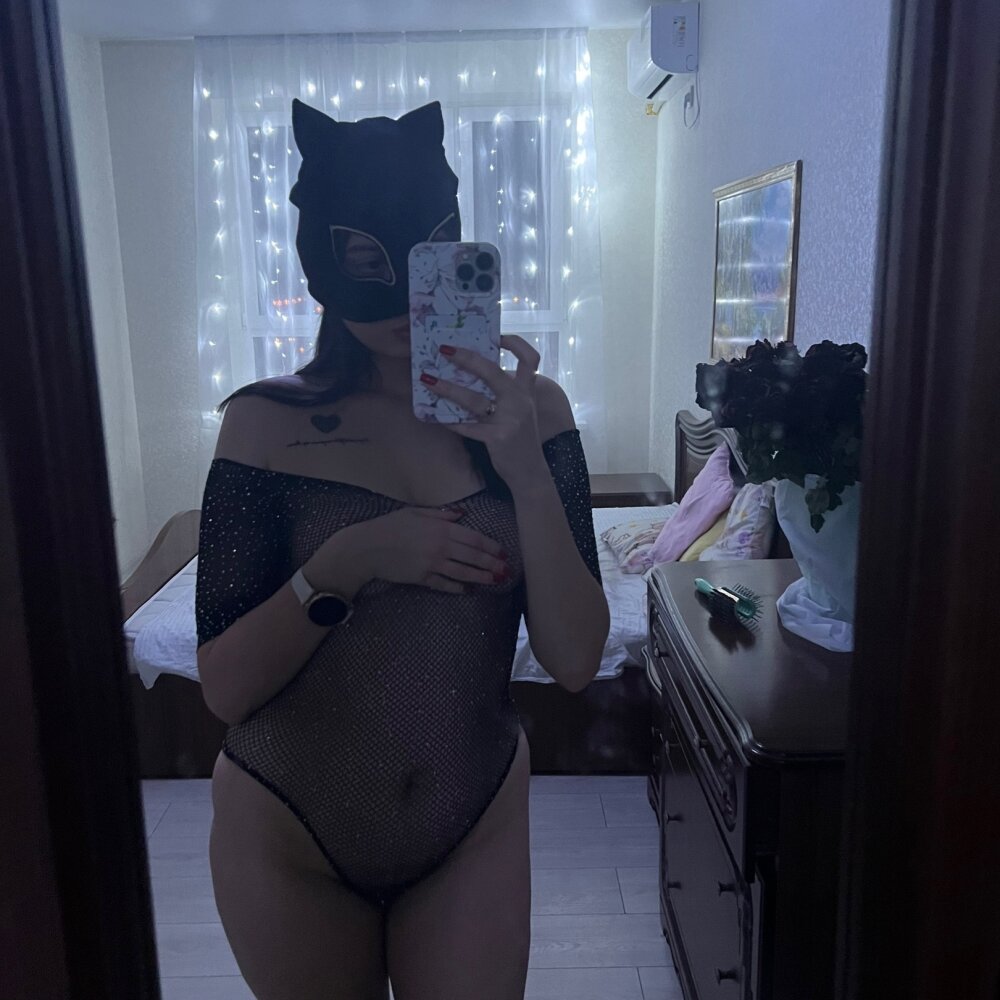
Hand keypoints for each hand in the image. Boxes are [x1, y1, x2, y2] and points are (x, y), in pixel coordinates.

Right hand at [310, 507, 507, 595]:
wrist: (367, 547)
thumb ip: (441, 514)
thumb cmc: (390, 526)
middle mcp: (440, 546)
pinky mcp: (422, 578)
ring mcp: (431, 564)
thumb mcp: (415, 512)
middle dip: (492, 564)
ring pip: (463, 572)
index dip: (490, 546)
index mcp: (440, 528)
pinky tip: (467, 590)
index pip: (473, 538)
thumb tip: (461, 514)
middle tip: (506, 570)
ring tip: (495, 582)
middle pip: (472, 557)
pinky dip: (457, 587)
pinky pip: (444, 584)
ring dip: (481, 577)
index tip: (503, 552)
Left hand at [419, 335, 547, 487]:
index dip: (514, 343)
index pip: (530, 359)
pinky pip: (467, 426)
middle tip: (444, 350)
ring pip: (474, 399)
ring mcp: (509, 420)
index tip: (495, 335)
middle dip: (467, 358)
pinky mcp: (497, 438)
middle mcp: (520, 401)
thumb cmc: (521, 439)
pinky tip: (436, 416)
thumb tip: (472, 374)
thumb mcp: (522, 411)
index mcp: (527, 392)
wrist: (530, 473)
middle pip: (493, 371)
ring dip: (448, 388)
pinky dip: (450, 420)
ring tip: (428, 380)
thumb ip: (506, 393)